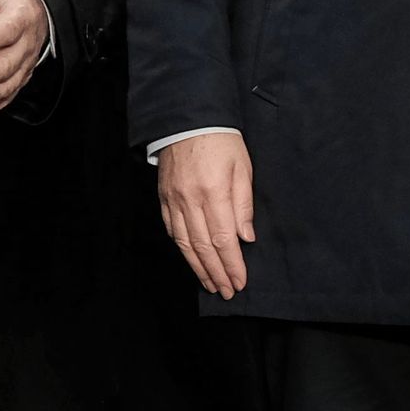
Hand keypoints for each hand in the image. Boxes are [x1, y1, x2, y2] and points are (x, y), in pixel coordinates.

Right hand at [157, 132, 254, 299]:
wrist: (187, 119)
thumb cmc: (221, 141)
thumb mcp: (242, 167)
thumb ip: (243, 203)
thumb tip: (245, 237)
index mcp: (213, 192)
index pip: (223, 239)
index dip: (232, 264)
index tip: (240, 281)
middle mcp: (190, 200)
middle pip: (203, 247)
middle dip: (217, 273)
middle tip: (228, 291)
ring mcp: (174, 200)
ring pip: (185, 243)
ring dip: (199, 268)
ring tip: (211, 284)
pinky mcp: (164, 198)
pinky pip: (172, 230)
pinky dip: (182, 249)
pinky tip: (191, 260)